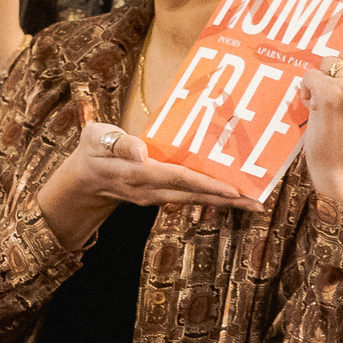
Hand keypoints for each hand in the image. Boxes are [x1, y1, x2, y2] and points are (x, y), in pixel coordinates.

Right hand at [36, 103, 264, 248]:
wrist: (83, 180)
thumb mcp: (96, 138)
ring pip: (194, 199)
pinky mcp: (160, 196)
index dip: (205, 183)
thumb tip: (141, 151)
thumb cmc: (92, 150)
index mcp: (136, 173)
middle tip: (258, 203)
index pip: (176, 178)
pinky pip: (189, 197)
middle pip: (194, 194)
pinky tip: (231, 197)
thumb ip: (118, 143)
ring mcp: (155, 196)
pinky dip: (211, 197)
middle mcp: (150, 190)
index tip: (232, 189)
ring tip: (253, 203)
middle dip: (226, 199)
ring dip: (224, 202)